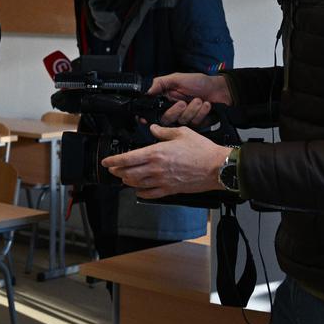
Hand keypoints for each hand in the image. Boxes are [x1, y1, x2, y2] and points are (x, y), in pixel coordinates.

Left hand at [100, 124, 228, 198]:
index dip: (113, 160)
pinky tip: (138, 191)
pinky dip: (141, 193)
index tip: (106, 161)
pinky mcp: (170, 190)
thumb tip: (154, 129)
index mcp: (156, 153)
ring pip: (137, 184)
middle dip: (117, 171)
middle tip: (112, 169)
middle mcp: (156, 168)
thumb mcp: (182, 133)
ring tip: (123, 177)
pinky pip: (150, 194)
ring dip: (127, 181)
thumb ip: (164, 132)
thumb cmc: (202, 150)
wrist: (217, 167)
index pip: (128, 158)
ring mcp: (162, 181)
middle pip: (128, 172)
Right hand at [149, 72, 229, 124]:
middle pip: (165, 119)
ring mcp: (184, 118)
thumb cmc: (199, 82)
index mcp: (165, 99)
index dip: (148, 116)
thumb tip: (145, 92)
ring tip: (199, 100)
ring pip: (181, 121)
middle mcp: (173, 110)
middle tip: (183, 103)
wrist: (219, 90)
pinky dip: (201, 113)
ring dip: (192, 110)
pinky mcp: (195, 124)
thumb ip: (159, 83)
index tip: (150, 117)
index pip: (152, 111)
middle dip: (175, 112)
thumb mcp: (177, 78)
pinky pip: (194, 123)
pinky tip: (206, 105)